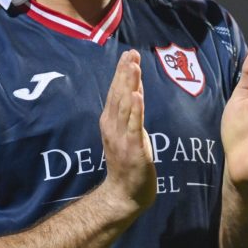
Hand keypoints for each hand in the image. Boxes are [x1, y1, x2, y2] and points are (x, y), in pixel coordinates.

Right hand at [98, 50, 156, 214]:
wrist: (124, 194)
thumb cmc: (127, 163)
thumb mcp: (126, 133)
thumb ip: (130, 112)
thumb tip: (134, 88)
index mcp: (110, 121)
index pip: (115, 92)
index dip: (121, 72)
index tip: (128, 54)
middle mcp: (112, 126)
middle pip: (118, 95)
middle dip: (125, 73)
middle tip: (130, 53)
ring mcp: (121, 137)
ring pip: (125, 106)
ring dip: (129, 85)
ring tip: (133, 67)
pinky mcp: (132, 149)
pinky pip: (134, 126)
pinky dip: (135, 110)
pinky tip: (136, 95)